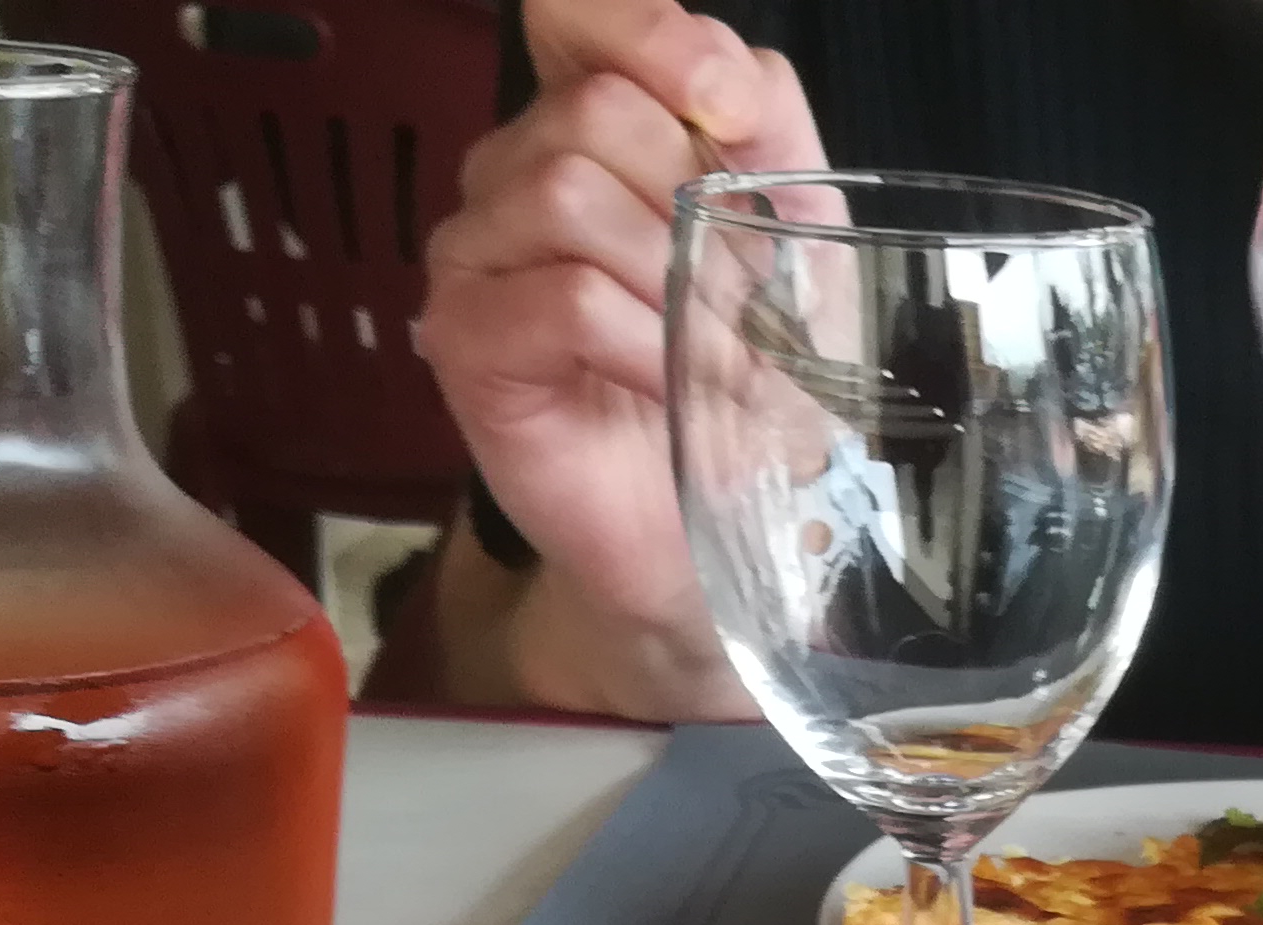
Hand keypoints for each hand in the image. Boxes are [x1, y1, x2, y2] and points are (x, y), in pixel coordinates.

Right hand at [414, 0, 825, 716]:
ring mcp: (477, 255)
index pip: (576, 14)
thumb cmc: (750, 387)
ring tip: (710, 361)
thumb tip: (726, 73)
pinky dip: (640, 344)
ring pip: (566, 192)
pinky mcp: (465, 343)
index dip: (646, 33)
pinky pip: (559, 296)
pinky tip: (666, 391)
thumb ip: (770, 129)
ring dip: (672, 285)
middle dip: (696, 208)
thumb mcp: (797, 242)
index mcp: (594, 131)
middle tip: (739, 308)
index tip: (727, 111)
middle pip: (594, 109)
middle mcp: (516, 173)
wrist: (722, 534)